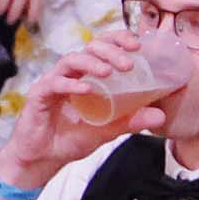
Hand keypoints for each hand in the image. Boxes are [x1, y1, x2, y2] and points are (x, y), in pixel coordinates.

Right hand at [0, 27, 160, 191]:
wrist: (43, 159)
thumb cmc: (70, 139)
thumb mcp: (107, 130)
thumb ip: (130, 121)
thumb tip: (160, 116)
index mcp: (86, 76)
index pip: (102, 47)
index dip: (118, 40)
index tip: (137, 45)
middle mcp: (69, 74)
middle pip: (88, 49)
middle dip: (110, 51)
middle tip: (129, 64)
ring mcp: (53, 83)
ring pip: (71, 60)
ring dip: (91, 63)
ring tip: (108, 72)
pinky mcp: (39, 95)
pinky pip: (54, 84)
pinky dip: (71, 85)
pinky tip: (86, 90)